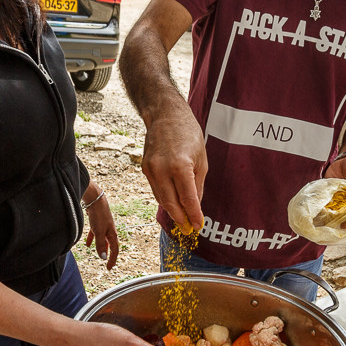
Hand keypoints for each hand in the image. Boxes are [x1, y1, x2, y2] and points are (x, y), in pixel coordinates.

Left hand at [83, 185, 118, 269]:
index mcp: (112, 234)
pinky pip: (96, 234)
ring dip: (102, 247)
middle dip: (109, 255)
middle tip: (107, 264)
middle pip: (110, 245)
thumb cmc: (99, 216)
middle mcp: (110, 231)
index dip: (112, 259)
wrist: (96, 200)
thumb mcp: (99, 232)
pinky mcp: (97, 222)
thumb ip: (100, 245)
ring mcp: (104, 226)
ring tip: (100, 254)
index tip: (109, 268)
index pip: (114, 250)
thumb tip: (103, 258)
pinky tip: (87, 244)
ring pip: (103, 240)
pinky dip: (92, 239)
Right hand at [140, 106, 206, 232]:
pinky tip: (173, 205)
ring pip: (161, 199)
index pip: (187, 199)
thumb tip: (195, 206)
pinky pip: (156, 190)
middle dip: (181, 219)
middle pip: (171, 204)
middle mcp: (162, 169)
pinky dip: (165, 199)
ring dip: (172, 211)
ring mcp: (151, 169)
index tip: (198, 226)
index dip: (194, 215)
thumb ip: (197, 185)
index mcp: (180, 166)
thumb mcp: (201, 160)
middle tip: (189, 229)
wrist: (165, 116)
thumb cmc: (188, 134)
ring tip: (183, 221)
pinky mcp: (145, 168)